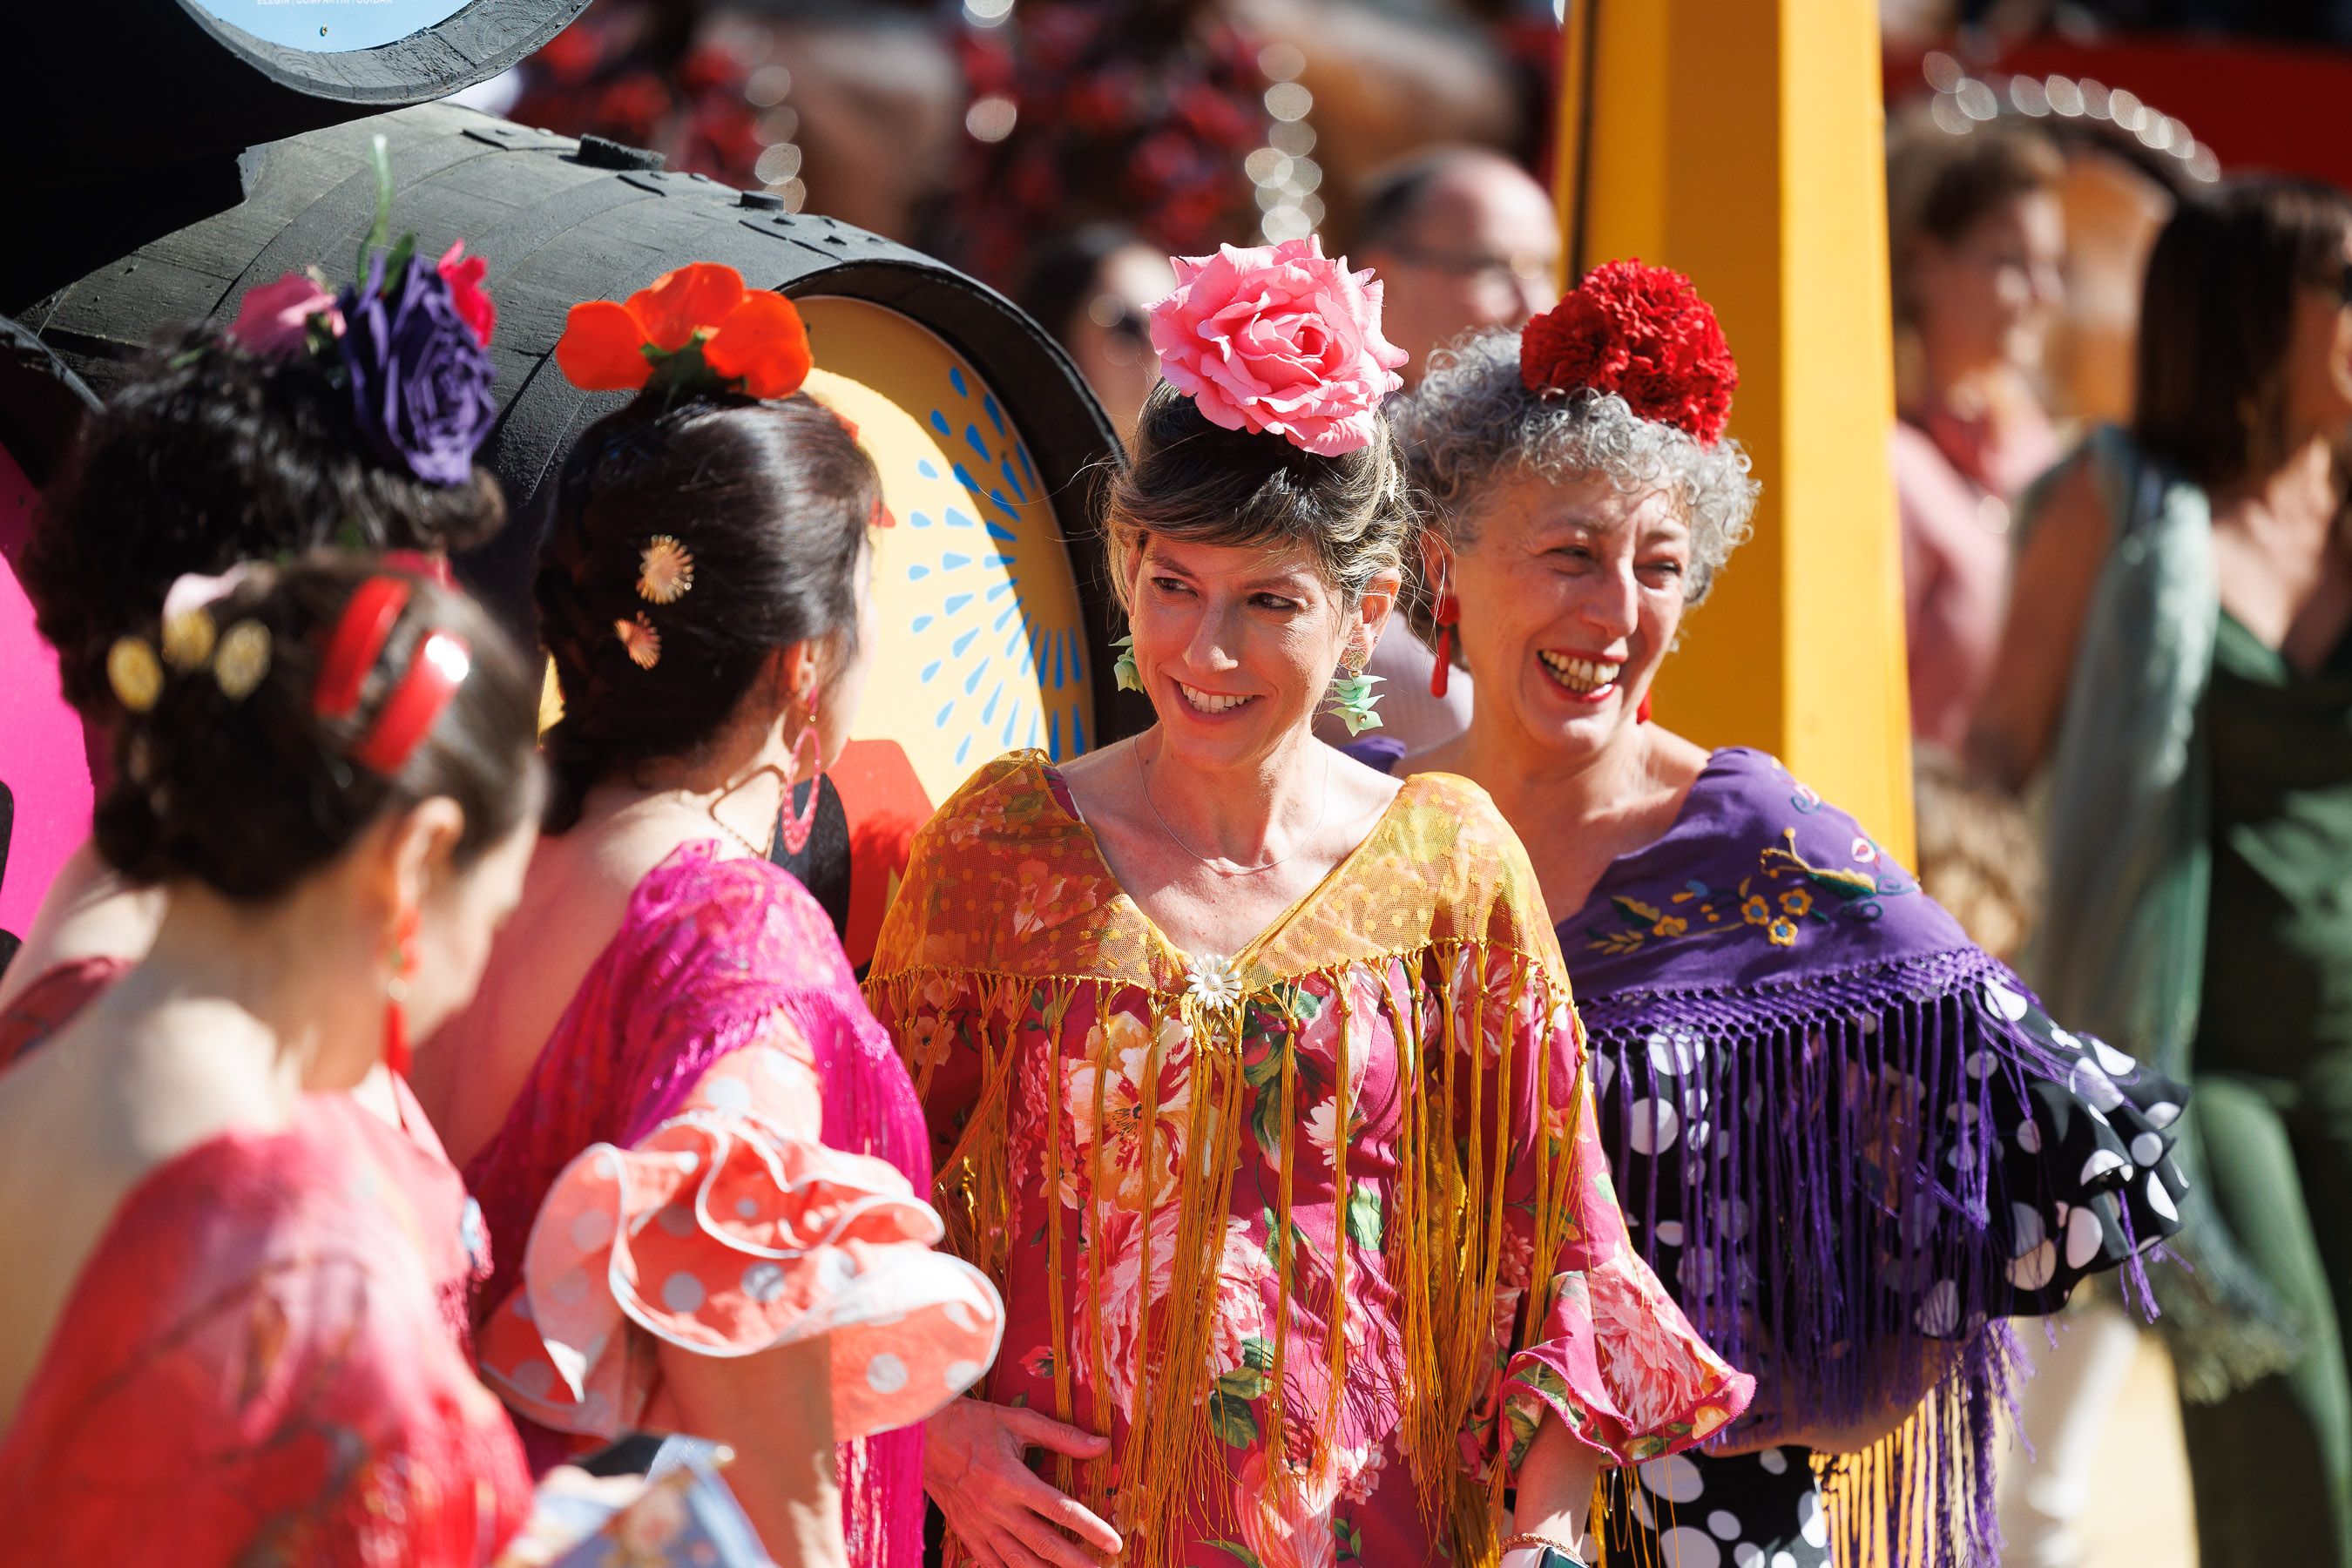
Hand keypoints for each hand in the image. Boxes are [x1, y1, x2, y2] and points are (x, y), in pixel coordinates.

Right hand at [924, 1399, 1122, 1567]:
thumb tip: (1101, 1445)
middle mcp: (997, 1508)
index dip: (1091, 1529)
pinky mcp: (965, 1532)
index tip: (1114, 1542)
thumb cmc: (974, 1424)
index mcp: (1012, 1479)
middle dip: (1076, 1562)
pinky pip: (990, 1564)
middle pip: (1044, 1544)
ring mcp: (979, 1525)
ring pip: (1018, 1561)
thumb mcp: (1019, 1422)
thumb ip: (1062, 1436)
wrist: (922, 1436)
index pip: (1061, 1510)